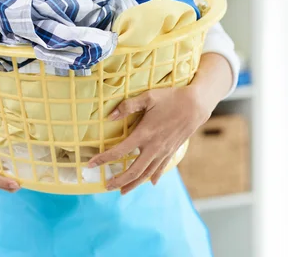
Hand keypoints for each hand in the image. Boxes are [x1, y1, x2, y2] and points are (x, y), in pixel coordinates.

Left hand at [87, 85, 213, 194]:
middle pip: (133, 170)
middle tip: (105, 186)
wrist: (196, 105)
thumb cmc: (171, 98)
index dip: (103, 159)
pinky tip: (150, 183)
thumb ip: (128, 106)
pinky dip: (154, 177)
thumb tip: (109, 116)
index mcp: (145, 134)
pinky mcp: (172, 151)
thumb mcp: (148, 97)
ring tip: (122, 191)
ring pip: (147, 174)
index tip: (91, 165)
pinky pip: (161, 168)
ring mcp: (164, 151)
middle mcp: (154, 147)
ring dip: (133, 184)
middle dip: (118, 180)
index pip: (120, 151)